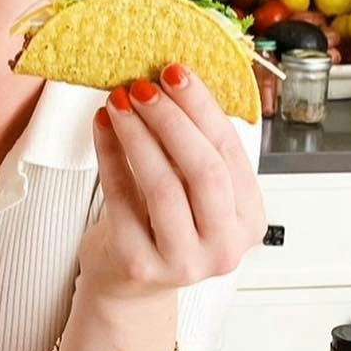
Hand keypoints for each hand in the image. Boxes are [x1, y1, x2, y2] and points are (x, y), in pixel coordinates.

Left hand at [81, 66, 264, 302]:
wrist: (129, 278)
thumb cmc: (164, 221)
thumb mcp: (193, 188)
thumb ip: (194, 146)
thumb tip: (172, 80)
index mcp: (249, 219)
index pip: (230, 152)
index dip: (202, 108)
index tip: (177, 72)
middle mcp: (224, 246)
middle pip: (204, 171)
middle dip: (172, 120)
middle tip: (145, 85)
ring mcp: (183, 261)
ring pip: (163, 186)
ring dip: (138, 135)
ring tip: (119, 100)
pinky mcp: (140, 264)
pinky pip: (122, 199)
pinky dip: (109, 155)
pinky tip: (102, 124)